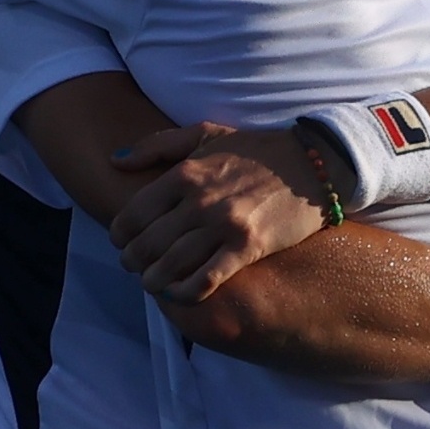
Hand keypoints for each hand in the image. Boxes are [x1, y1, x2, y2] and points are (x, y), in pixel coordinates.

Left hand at [107, 124, 330, 301]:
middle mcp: (199, 200)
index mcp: (185, 173)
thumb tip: (115, 162)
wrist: (313, 163)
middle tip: (135, 267)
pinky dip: (184, 292)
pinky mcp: (248, 248)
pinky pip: (205, 280)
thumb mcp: (205, 134)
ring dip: (153, 280)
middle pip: (146, 244)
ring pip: (170, 265)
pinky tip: (179, 294)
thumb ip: (158, 145)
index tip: (123, 242)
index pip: (132, 214)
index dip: (120, 235)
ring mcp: (224, 225)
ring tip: (153, 282)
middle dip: (133, 261)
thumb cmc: (257, 151)